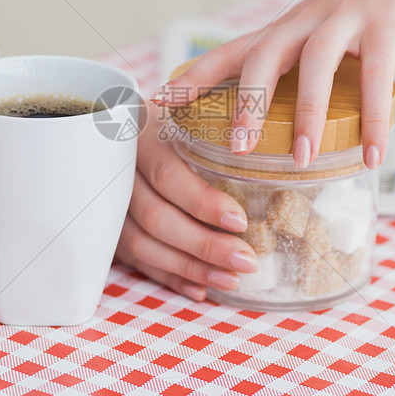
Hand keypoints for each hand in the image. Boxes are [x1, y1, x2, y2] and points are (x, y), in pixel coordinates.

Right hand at [114, 103, 258, 300]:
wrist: (116, 119)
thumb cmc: (174, 113)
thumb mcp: (193, 105)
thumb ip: (222, 123)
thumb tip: (287, 151)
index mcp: (142, 137)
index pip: (169, 176)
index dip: (203, 203)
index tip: (241, 222)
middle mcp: (119, 171)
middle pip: (156, 218)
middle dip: (204, 245)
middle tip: (247, 260)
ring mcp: (108, 202)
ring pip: (143, 244)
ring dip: (189, 268)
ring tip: (231, 280)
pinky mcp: (108, 226)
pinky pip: (135, 260)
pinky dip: (169, 277)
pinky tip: (200, 290)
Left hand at [152, 0, 394, 169]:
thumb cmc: (359, 8)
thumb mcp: (315, 32)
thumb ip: (295, 68)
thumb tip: (274, 124)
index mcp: (283, 28)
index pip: (228, 50)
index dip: (193, 76)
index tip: (159, 102)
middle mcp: (305, 21)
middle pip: (263, 56)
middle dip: (246, 103)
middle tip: (236, 149)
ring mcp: (345, 20)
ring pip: (315, 63)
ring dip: (306, 114)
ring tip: (302, 159)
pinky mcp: (387, 25)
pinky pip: (378, 76)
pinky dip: (375, 118)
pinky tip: (372, 156)